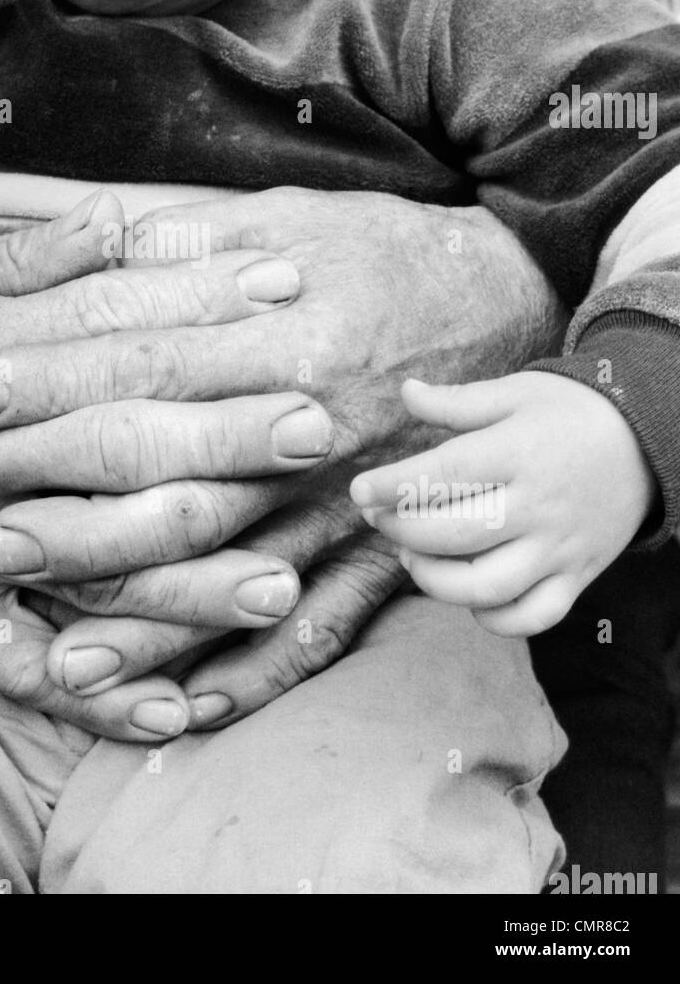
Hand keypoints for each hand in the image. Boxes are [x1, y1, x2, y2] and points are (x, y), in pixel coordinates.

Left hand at [0, 186, 566, 719]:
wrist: (511, 296)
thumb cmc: (383, 251)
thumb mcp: (288, 217)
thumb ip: (189, 240)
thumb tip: (89, 237)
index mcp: (281, 327)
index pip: (141, 356)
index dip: (49, 374)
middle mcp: (311, 422)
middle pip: (176, 474)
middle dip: (77, 509)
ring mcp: (350, 496)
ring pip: (236, 571)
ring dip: (152, 622)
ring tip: (66, 662)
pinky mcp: (383, 547)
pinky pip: (320, 630)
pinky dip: (253, 675)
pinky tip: (183, 711)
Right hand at [0, 191, 325, 741]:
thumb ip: (36, 262)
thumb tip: (126, 213)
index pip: (109, 325)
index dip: (200, 303)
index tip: (289, 288)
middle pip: (115, 440)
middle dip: (221, 435)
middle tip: (319, 427)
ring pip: (86, 562)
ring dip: (186, 578)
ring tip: (284, 581)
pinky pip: (19, 665)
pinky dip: (93, 694)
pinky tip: (173, 711)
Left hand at [350, 373, 656, 636]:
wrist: (649, 441)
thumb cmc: (570, 413)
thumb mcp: (515, 393)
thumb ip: (457, 402)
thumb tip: (405, 391)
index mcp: (518, 453)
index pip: (442, 475)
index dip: (392, 487)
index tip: (359, 490)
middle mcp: (538, 506)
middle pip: (453, 534)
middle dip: (400, 530)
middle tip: (378, 517)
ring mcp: (559, 548)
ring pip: (485, 586)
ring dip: (433, 580)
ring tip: (410, 559)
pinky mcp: (576, 577)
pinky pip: (531, 617)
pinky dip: (492, 617)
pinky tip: (464, 594)